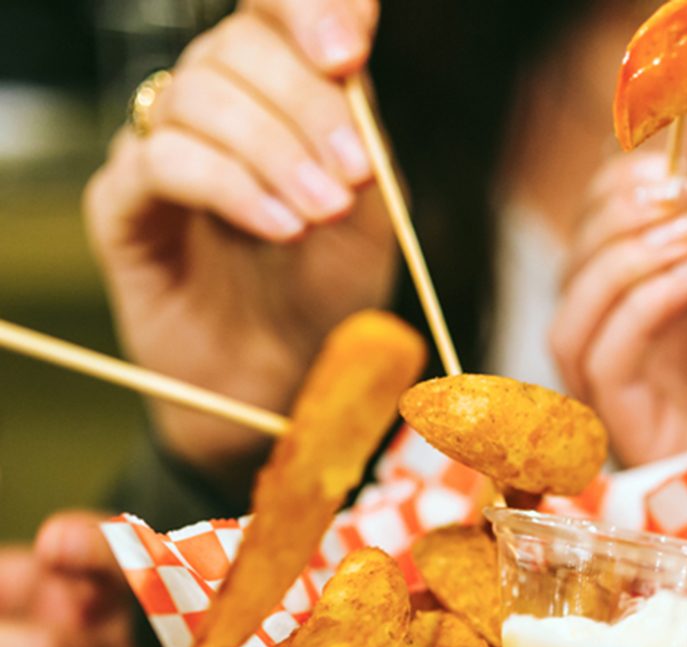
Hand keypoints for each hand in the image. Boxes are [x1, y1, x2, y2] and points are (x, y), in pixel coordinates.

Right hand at [85, 0, 394, 492]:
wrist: (280, 380)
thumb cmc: (326, 297)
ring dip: (271, 153)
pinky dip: (227, 185)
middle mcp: (217, 106)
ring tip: (318, 215)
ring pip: (198, 97)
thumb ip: (363, 145)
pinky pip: (162, 161)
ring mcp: (164, 147)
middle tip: (350, 179)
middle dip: (306, 107)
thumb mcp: (371, 223)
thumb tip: (347, 71)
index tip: (350, 51)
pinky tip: (278, 226)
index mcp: (279, 94)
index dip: (307, 8)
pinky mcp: (125, 202)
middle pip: (239, 47)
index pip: (274, 11)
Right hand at [551, 154, 686, 582]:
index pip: (601, 253)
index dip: (613, 197)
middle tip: (678, 194)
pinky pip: (608, 370)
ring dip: (616, 262)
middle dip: (610, 220)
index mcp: (680, 325)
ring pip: (570, 330)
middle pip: (571, 286)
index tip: (670, 165)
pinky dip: (641, 306)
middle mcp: (653, 368)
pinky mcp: (658, 450)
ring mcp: (650, 412)